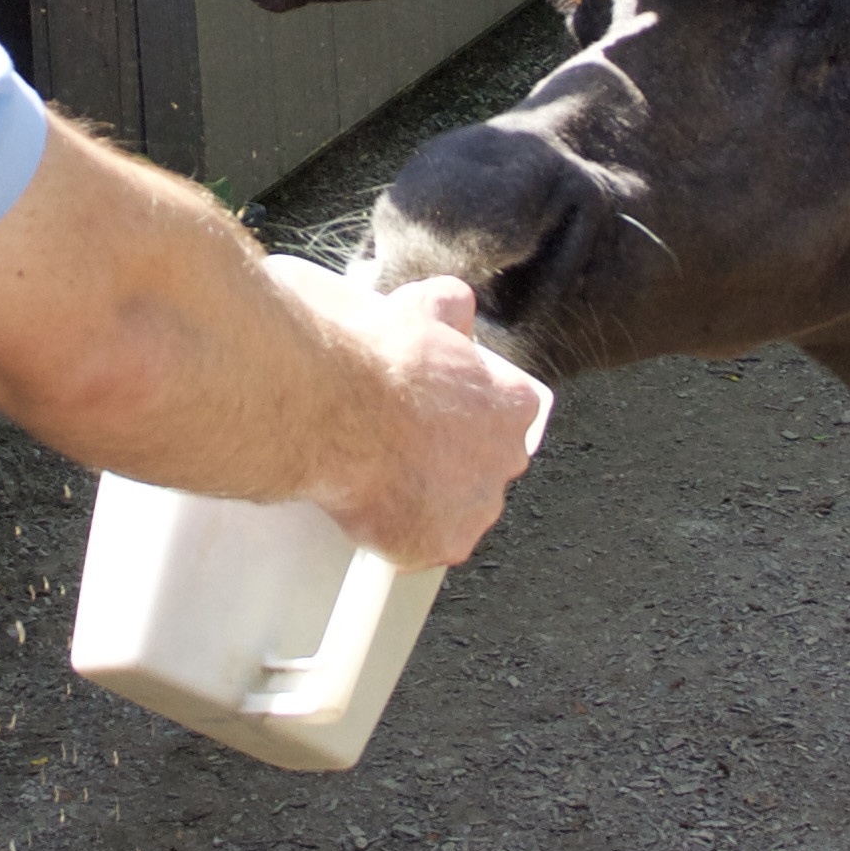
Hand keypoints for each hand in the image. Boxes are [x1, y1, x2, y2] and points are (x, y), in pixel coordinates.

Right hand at [276, 256, 551, 568]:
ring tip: (383, 478)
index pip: (509, 415)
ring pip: (457, 510)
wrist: (338, 410)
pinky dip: (400, 536)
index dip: (469, 415)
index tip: (440, 415)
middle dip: (451, 460)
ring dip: (429, 500)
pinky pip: (423, 548)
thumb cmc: (378, 363)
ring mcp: (474, 507)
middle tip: (404, 446)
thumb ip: (449, 306)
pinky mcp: (440, 545)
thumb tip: (453, 303)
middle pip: (485, 467)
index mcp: (512, 404)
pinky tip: (372, 510)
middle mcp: (505, 460)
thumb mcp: (422, 308)